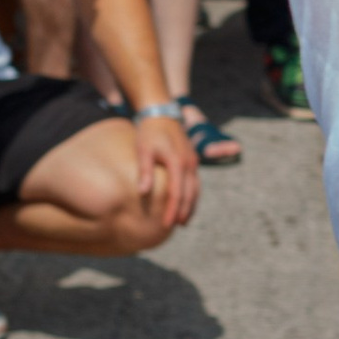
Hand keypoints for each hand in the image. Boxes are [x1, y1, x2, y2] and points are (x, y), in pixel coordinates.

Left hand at [132, 110, 200, 235]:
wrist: (161, 112)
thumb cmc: (149, 131)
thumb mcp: (143, 149)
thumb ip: (144, 171)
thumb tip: (142, 192)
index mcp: (177, 162)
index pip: (177, 193)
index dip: (172, 211)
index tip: (165, 225)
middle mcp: (189, 163)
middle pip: (190, 194)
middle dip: (184, 212)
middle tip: (175, 226)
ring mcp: (192, 161)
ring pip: (196, 189)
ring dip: (191, 205)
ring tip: (183, 220)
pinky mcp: (191, 159)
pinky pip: (194, 181)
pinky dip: (192, 194)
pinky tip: (186, 202)